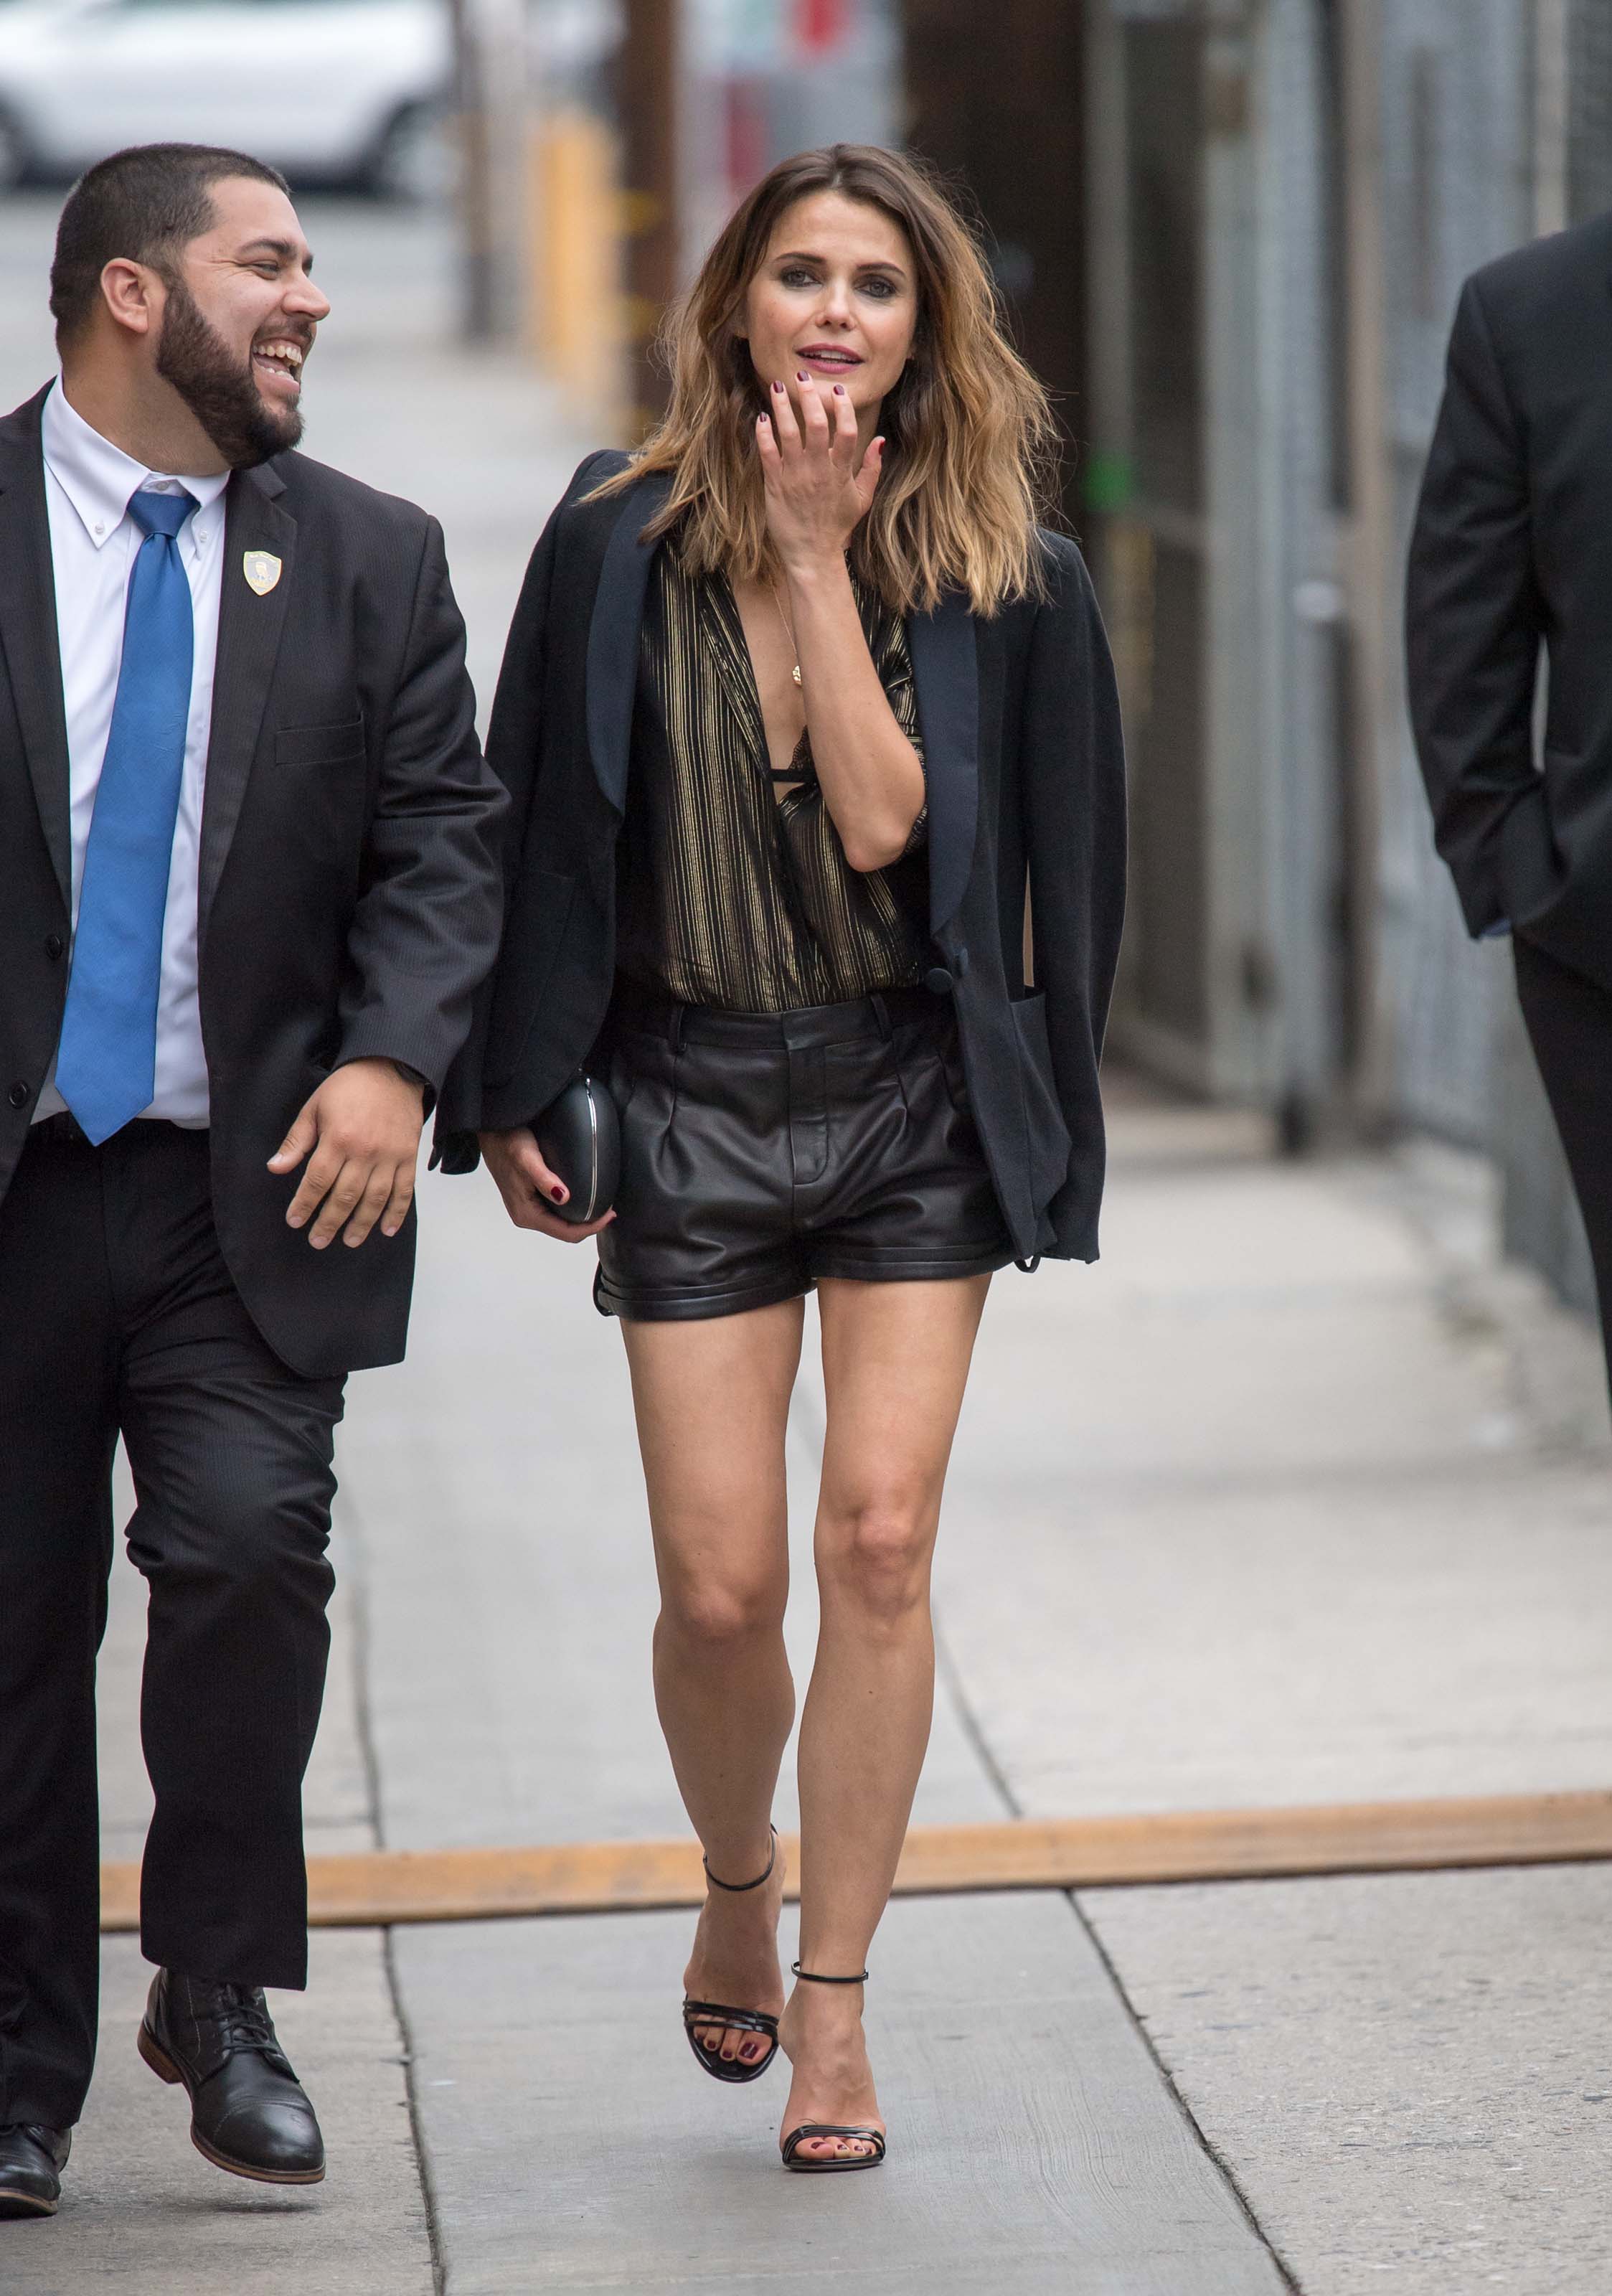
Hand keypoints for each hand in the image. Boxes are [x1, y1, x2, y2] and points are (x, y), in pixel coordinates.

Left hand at [268, 1057, 425, 1248]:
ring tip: (349, 1241)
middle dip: (329, 1222)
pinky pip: (404, 1190)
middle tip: (318, 1240)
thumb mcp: (314, 1108)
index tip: (295, 1221)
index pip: (318, 1181)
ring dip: (361, 1224)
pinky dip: (396, 1212)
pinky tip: (386, 1229)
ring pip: (375, 1199)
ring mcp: (389, 1155)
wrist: (391, 1067)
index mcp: (338, 1138)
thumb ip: (296, 1141)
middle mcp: (365, 1151)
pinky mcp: (408, 1156)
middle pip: (345, 1196)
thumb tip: (275, 1168)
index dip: (305, 1204)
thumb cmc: (348, 1087)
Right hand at [479, 1126, 615, 1242]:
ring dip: (582, 1217)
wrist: (491, 1129)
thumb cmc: (507, 1141)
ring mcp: (527, 1208)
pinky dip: (572, 1208)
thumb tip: (564, 1197)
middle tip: (610, 1209)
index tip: (610, 1213)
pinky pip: (555, 1212)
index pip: (566, 1232)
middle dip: (589, 1224)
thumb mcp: (527, 1157)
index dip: (591, 1227)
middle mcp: (526, 1216)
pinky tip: (584, 1195)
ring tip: (601, 1203)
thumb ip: (544, 1179)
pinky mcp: (529, 1198)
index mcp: (526, 1213)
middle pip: (564, 1231)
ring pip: (560, 1223)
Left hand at [756, 371, 882, 569]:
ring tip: (778, 386)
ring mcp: (795, 476)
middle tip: (803, 377)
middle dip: (809, 397)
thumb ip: (871, 469)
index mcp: (841, 472)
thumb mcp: (862, 499)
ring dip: (782, 407)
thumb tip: (881, 441)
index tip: (837, 391)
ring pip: (787, 433)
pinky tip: (762, 417)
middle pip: (815, 424)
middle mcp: (818, 470)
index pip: (846, 431)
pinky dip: (763, 434)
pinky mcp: (775, 485)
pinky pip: (767, 453)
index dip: (843, 408)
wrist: (812, 554)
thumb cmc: (837, 526)